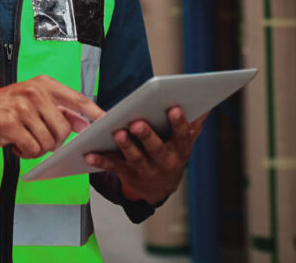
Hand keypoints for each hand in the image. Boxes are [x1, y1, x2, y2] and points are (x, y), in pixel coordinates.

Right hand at [0, 75, 104, 158]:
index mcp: (43, 84)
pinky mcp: (10, 124)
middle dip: (54, 141)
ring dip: (37, 148)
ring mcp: (22, 107)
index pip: (77, 99)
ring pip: (48, 142)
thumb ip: (56, 110)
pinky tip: (15, 144)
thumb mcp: (31, 101)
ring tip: (23, 139)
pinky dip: (25, 152)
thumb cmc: (1, 109)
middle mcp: (34, 92)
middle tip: (38, 138)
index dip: (95, 113)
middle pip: (64, 128)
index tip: (109, 123)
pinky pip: (32, 149)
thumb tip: (83, 123)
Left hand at [83, 106, 205, 204]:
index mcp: (180, 149)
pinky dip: (100, 160)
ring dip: (125, 146)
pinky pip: (113, 166)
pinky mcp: (127, 173)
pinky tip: (89, 153)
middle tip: (138, 122)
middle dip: (147, 135)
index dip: (179, 123)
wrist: (159, 188)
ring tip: (117, 133)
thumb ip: (193, 124)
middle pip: (156, 148)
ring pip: (134, 157)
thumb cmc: (171, 154)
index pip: (182, 135)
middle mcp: (164, 161)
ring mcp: (145, 168)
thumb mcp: (185, 142)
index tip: (174, 108)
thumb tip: (205, 106)